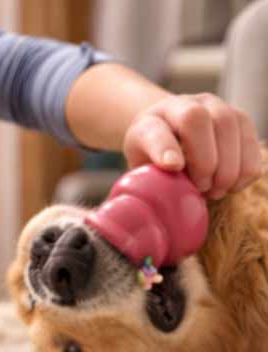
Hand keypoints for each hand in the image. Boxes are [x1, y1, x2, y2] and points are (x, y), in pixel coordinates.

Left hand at [123, 93, 261, 198]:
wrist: (170, 135)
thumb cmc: (153, 162)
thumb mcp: (141, 174)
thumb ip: (145, 184)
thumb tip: (159, 206)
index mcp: (149, 123)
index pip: (155, 130)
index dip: (165, 149)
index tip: (173, 168)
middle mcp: (182, 106)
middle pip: (198, 119)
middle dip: (204, 159)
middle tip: (202, 189)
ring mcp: (213, 107)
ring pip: (230, 122)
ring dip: (228, 164)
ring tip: (217, 191)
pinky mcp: (238, 118)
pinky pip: (250, 137)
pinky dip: (246, 166)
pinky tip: (233, 185)